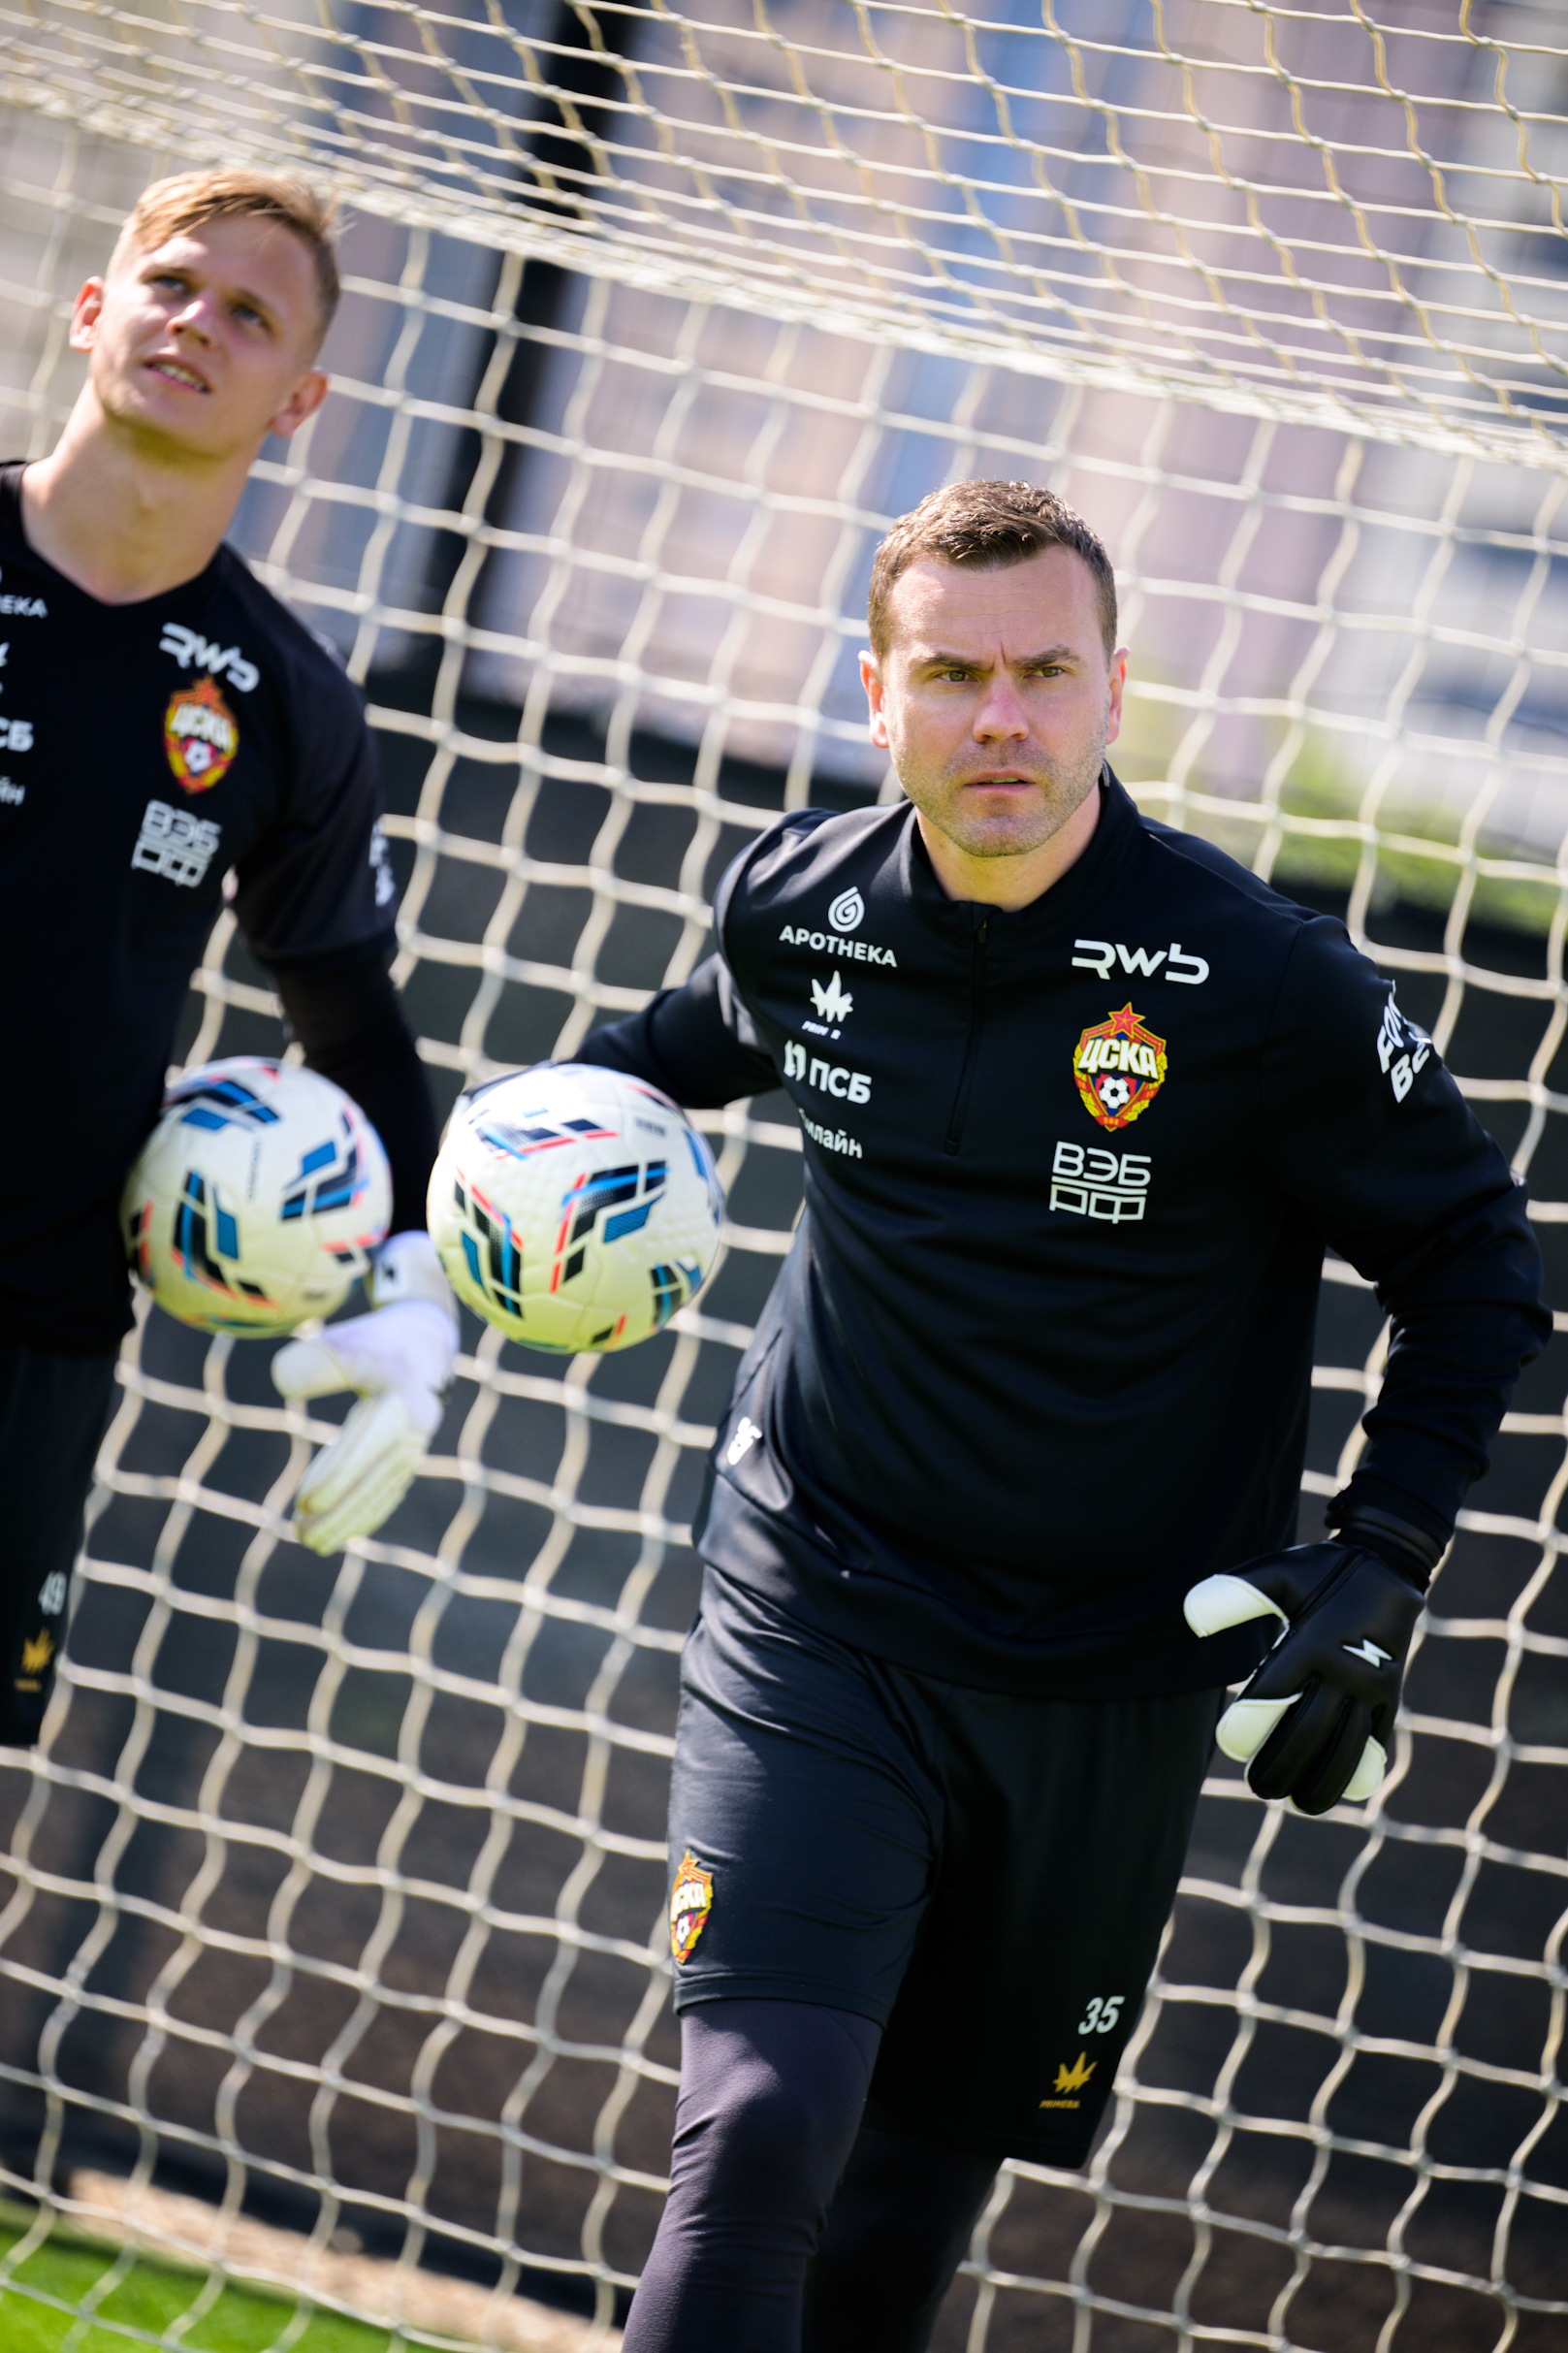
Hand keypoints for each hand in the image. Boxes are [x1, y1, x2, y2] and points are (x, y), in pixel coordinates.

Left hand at [272, 1230, 457, 1554]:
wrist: (422, 1342)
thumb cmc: (374, 1342)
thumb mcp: (341, 1342)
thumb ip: (311, 1360)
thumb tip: (284, 1385)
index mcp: (404, 1402)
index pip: (365, 1449)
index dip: (336, 1479)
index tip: (304, 1504)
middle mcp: (416, 1430)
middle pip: (373, 1480)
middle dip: (339, 1512)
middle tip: (302, 1537)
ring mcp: (416, 1446)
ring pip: (380, 1492)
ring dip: (348, 1521)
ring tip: (311, 1543)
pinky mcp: (409, 1457)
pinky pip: (389, 1492)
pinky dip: (366, 1514)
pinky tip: (341, 1533)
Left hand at [1184, 1532, 1433, 1813]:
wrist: (1387, 1564)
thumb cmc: (1320, 1572)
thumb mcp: (1277, 1571)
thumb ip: (1234, 1593)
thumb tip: (1191, 1621)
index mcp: (1311, 1640)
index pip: (1276, 1693)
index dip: (1251, 1724)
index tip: (1229, 1742)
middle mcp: (1344, 1667)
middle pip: (1310, 1731)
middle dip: (1281, 1765)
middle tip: (1257, 1785)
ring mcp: (1372, 1685)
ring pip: (1347, 1746)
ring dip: (1321, 1780)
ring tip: (1295, 1801)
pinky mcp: (1390, 1695)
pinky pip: (1376, 1741)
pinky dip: (1358, 1771)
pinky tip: (1335, 1791)